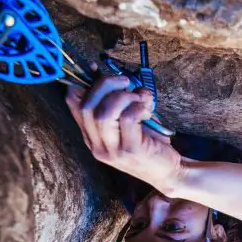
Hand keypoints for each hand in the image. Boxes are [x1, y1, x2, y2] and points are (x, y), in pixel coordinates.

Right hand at [66, 74, 184, 192]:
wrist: (168, 172)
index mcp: (91, 135)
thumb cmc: (148, 142)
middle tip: (126, 82)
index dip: (83, 82)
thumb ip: (116, 101)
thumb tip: (104, 74)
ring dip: (124, 97)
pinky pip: (127, 118)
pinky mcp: (131, 151)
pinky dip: (138, 107)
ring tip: (140, 99)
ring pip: (104, 114)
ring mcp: (112, 151)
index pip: (73, 104)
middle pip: (87, 106)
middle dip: (106, 85)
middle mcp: (96, 145)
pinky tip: (147, 110)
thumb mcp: (127, 120)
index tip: (98, 70)